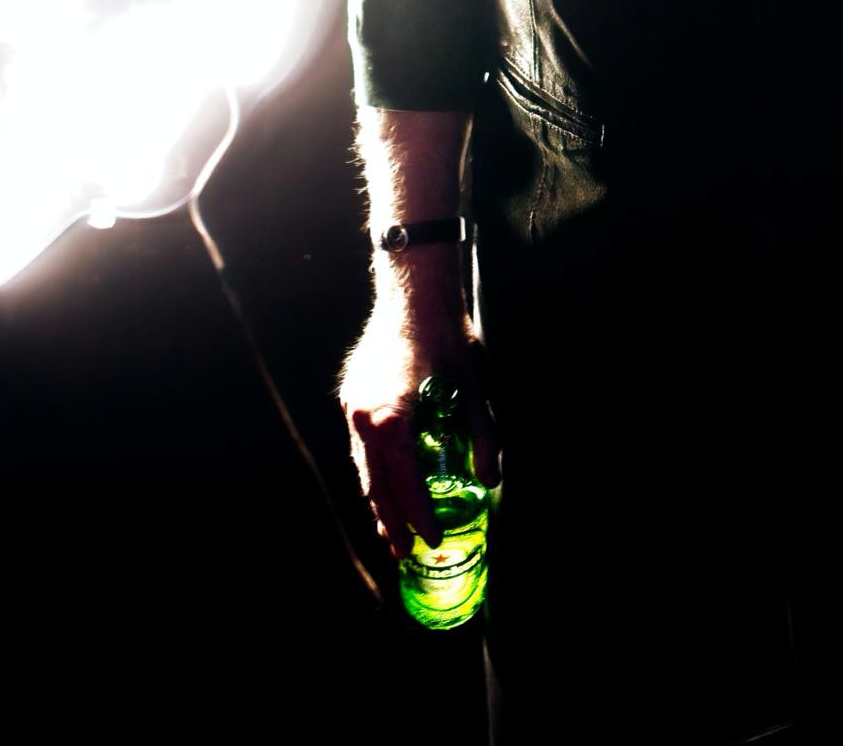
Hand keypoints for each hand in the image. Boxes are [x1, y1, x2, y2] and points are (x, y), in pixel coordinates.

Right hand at [339, 308, 500, 561]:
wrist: (413, 290)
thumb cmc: (445, 336)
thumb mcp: (472, 388)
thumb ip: (482, 435)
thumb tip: (490, 478)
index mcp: (391, 418)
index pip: (405, 483)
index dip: (419, 515)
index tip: (431, 539)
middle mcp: (364, 417)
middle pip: (376, 484)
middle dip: (392, 521)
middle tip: (405, 551)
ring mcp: (352, 406)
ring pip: (363, 468)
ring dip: (378, 501)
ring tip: (392, 530)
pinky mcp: (351, 396)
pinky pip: (359, 447)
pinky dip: (372, 472)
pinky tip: (384, 484)